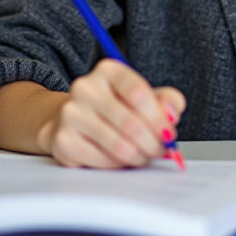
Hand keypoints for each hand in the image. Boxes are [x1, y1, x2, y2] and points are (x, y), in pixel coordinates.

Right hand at [36, 59, 187, 167]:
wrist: (75, 121)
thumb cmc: (115, 108)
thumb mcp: (144, 97)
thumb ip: (166, 101)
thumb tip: (172, 113)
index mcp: (108, 70)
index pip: (139, 94)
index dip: (160, 119)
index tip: (169, 133)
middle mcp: (85, 88)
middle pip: (131, 123)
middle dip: (153, 143)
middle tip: (161, 150)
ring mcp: (71, 114)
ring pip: (119, 146)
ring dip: (139, 156)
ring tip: (143, 155)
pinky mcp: (63, 141)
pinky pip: (103, 161)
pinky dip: (119, 164)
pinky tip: (120, 158)